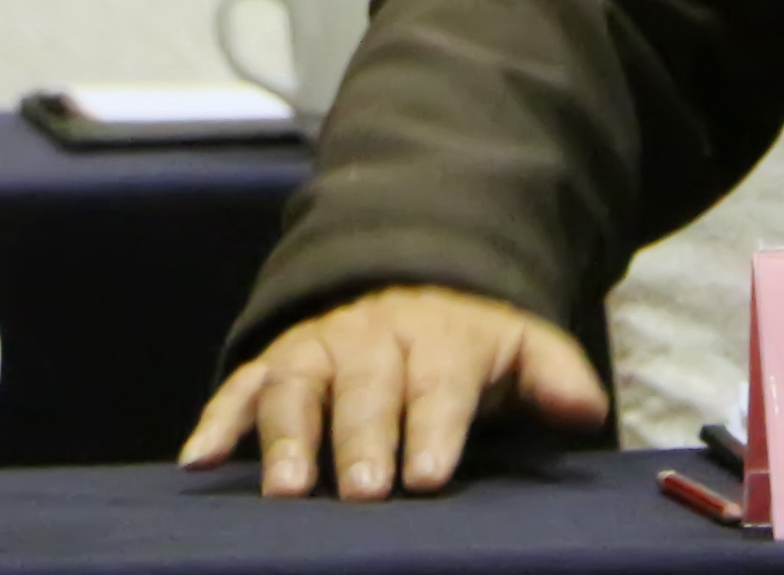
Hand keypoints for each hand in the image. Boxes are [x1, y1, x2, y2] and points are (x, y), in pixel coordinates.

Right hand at [179, 285, 606, 499]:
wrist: (413, 291)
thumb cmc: (469, 349)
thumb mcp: (520, 351)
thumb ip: (553, 379)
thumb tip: (584, 412)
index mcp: (441, 338)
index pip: (439, 383)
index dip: (434, 428)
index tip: (428, 476)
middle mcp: (374, 338)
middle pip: (366, 387)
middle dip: (363, 439)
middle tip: (365, 492)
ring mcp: (319, 349)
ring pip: (296, 386)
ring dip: (286, 438)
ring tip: (286, 492)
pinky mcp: (273, 363)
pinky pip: (238, 386)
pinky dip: (216, 420)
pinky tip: (199, 462)